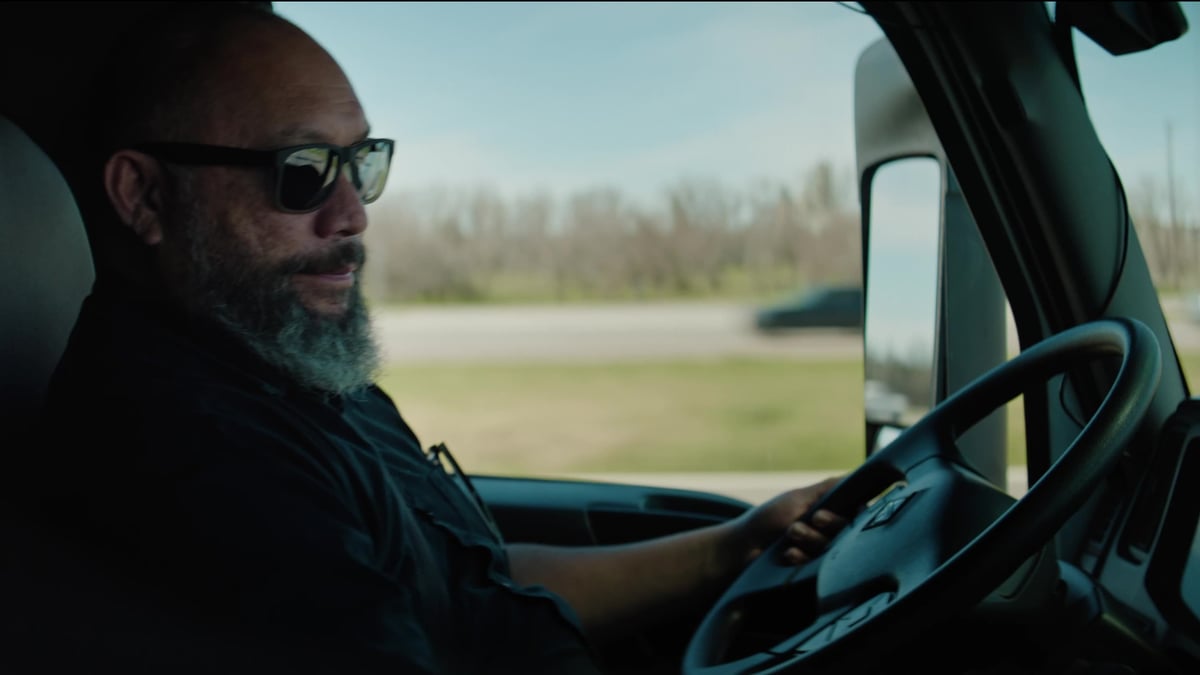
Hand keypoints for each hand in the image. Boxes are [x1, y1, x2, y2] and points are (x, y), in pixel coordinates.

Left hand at [733, 476, 847, 565]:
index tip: (823, 514)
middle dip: (825, 524)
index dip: (848, 514)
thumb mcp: (799, 497)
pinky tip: (787, 553)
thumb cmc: (769, 517)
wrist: (745, 547)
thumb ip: (828, 487)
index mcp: (828, 510)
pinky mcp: (812, 569)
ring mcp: (820, 551)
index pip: (855, 511)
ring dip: (809, 538)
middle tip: (806, 521)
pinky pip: (819, 565)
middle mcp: (828, 531)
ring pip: (831, 546)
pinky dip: (801, 556)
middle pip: (845, 529)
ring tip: (789, 534)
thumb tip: (855, 474)